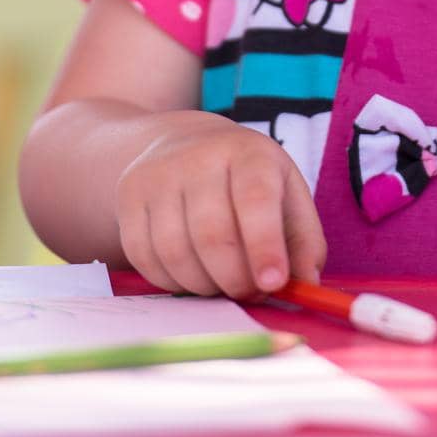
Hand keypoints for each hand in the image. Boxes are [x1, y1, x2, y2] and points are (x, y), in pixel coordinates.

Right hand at [116, 111, 326, 298]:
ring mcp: (158, 176)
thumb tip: (306, 285)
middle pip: (212, 234)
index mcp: (248, 152)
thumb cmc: (247, 179)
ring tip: (223, 285)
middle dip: (235, 278)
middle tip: (250, 292)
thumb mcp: (287, 194)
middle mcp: (199, 157)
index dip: (264, 246)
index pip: (255, 199)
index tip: (273, 283)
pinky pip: (146, 258)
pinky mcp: (129, 198)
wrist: (183, 144)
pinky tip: (192, 275)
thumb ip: (302, 240)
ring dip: (203, 286)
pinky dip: (172, 281)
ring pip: (175, 252)